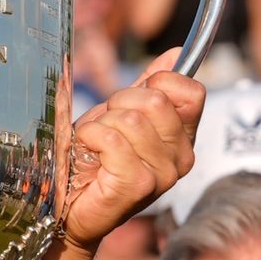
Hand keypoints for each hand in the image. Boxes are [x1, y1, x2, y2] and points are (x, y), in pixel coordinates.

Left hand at [61, 50, 203, 252]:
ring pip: (132, 120)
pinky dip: (90, 138)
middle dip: (119, 102)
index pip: (192, 92)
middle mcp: (181, 158)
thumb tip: (177, 53)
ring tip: (94, 145)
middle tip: (104, 127)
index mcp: (183, 138)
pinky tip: (88, 152)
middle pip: (157, 101)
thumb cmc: (93, 161)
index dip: (157, 83)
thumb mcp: (121, 115)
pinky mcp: (139, 186)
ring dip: (101, 124)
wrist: (68, 206)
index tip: (131, 99)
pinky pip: (113, 140)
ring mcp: (163, 175)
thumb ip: (149, 87)